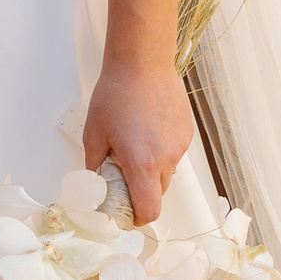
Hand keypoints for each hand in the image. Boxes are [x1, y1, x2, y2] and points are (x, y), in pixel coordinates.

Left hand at [82, 55, 194, 224]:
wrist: (142, 62)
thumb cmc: (116, 94)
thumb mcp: (94, 134)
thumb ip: (95, 166)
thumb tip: (95, 184)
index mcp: (143, 163)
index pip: (149, 210)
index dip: (137, 217)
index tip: (126, 212)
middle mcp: (167, 158)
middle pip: (158, 193)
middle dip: (140, 191)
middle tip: (121, 173)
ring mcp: (180, 145)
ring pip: (166, 172)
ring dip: (150, 169)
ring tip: (133, 143)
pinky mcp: (186, 132)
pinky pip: (173, 153)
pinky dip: (160, 151)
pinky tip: (146, 130)